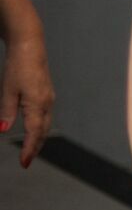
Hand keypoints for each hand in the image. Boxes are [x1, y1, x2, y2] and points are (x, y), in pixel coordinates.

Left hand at [2, 30, 53, 167]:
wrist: (30, 46)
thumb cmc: (18, 66)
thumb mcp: (8, 90)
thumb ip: (7, 111)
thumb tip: (3, 130)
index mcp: (37, 103)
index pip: (34, 132)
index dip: (29, 149)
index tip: (24, 163)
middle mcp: (47, 103)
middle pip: (43, 131)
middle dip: (36, 147)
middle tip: (26, 161)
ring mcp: (49, 98)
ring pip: (46, 124)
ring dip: (39, 138)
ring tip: (31, 150)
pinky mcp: (46, 94)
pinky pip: (46, 116)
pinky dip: (40, 127)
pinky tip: (35, 129)